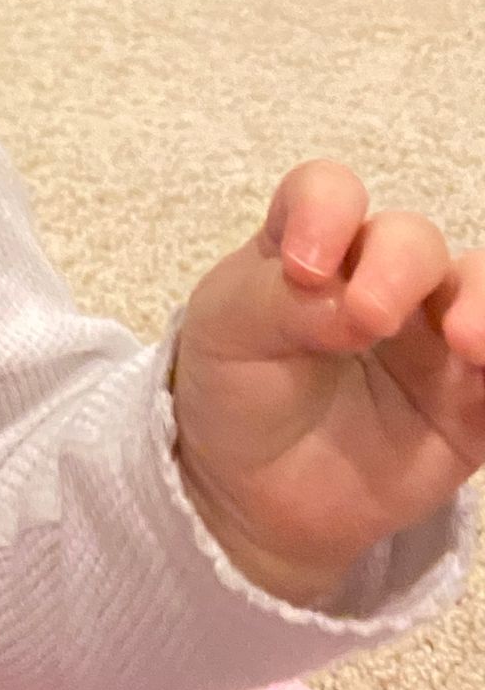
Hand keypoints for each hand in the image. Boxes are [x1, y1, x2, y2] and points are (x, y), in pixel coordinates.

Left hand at [173, 161, 484, 606]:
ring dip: (482, 300)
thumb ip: (281, 305)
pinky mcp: (469, 401)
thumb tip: (354, 306)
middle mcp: (377, 277)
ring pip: (479, 285)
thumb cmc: (236, 391)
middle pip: (411, 238)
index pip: (329, 192)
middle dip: (398, 265)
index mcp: (309, 245)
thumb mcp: (228, 334)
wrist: (257, 497)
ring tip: (467, 344)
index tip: (304, 268)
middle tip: (369, 317)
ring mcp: (430, 336)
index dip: (325, 211)